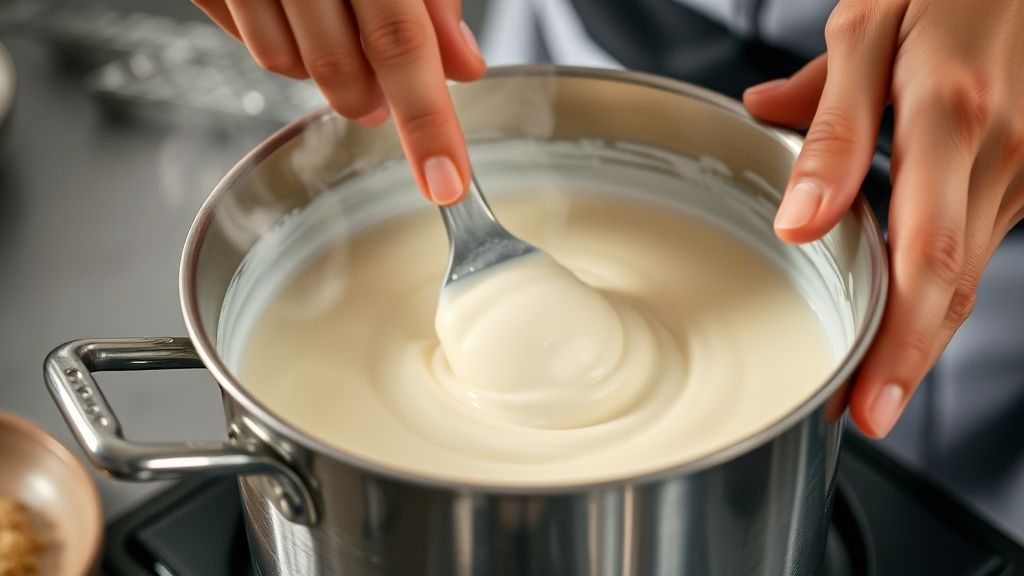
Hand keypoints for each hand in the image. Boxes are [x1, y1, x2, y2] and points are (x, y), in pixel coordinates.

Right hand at [193, 0, 486, 204]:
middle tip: (387, 95)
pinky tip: (292, 7)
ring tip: (336, 27)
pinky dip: (277, 40)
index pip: (401, 44)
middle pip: (339, 70)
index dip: (427, 124)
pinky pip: (241, 38)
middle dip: (374, 100)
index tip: (445, 182)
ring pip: (285, 65)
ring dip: (324, 70)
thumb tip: (460, 66)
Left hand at [743, 0, 1023, 436]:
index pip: (926, 258)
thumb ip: (831, 122)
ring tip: (864, 370)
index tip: (866, 404)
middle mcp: (1002, 152)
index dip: (899, 343)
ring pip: (967, 269)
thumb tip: (798, 215)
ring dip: (918, 326)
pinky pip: (977, 237)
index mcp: (950, 117)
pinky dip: (936, 277)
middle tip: (858, 413)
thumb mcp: (868, 27)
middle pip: (952, 285)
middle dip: (905, 360)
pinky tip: (896, 293)